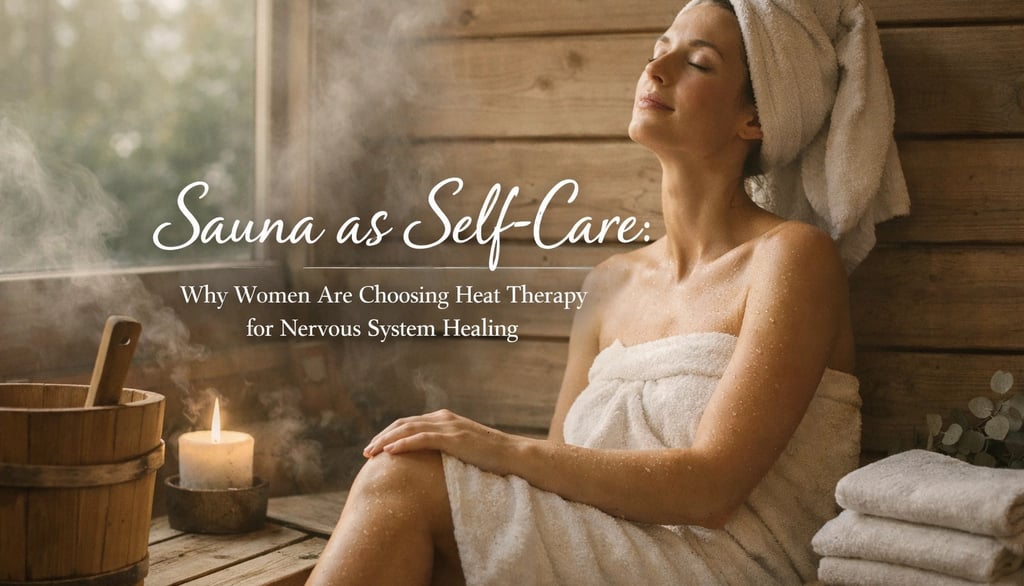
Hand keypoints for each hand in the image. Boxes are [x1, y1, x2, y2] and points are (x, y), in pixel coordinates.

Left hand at [363, 409, 518, 475]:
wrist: (513, 455)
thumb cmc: (490, 458)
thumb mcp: (463, 449)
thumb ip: (446, 448)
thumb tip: (430, 464)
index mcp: (444, 419)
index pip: (409, 423)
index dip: (390, 434)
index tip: (375, 448)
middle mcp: (443, 418)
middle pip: (403, 424)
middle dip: (382, 437)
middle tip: (366, 451)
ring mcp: (449, 426)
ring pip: (408, 429)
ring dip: (386, 440)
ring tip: (371, 452)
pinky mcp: (454, 438)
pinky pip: (422, 439)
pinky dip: (403, 444)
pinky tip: (389, 453)